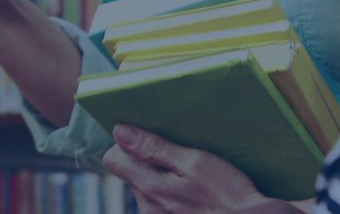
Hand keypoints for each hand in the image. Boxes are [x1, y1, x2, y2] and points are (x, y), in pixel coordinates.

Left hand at [102, 125, 269, 213]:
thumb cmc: (226, 194)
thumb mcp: (194, 162)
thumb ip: (155, 148)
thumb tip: (120, 132)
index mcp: (150, 186)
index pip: (113, 159)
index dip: (128, 144)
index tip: (149, 139)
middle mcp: (146, 206)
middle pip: (129, 172)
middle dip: (148, 160)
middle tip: (178, 157)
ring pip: (144, 186)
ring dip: (160, 177)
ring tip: (188, 176)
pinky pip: (157, 200)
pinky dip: (169, 192)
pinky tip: (191, 192)